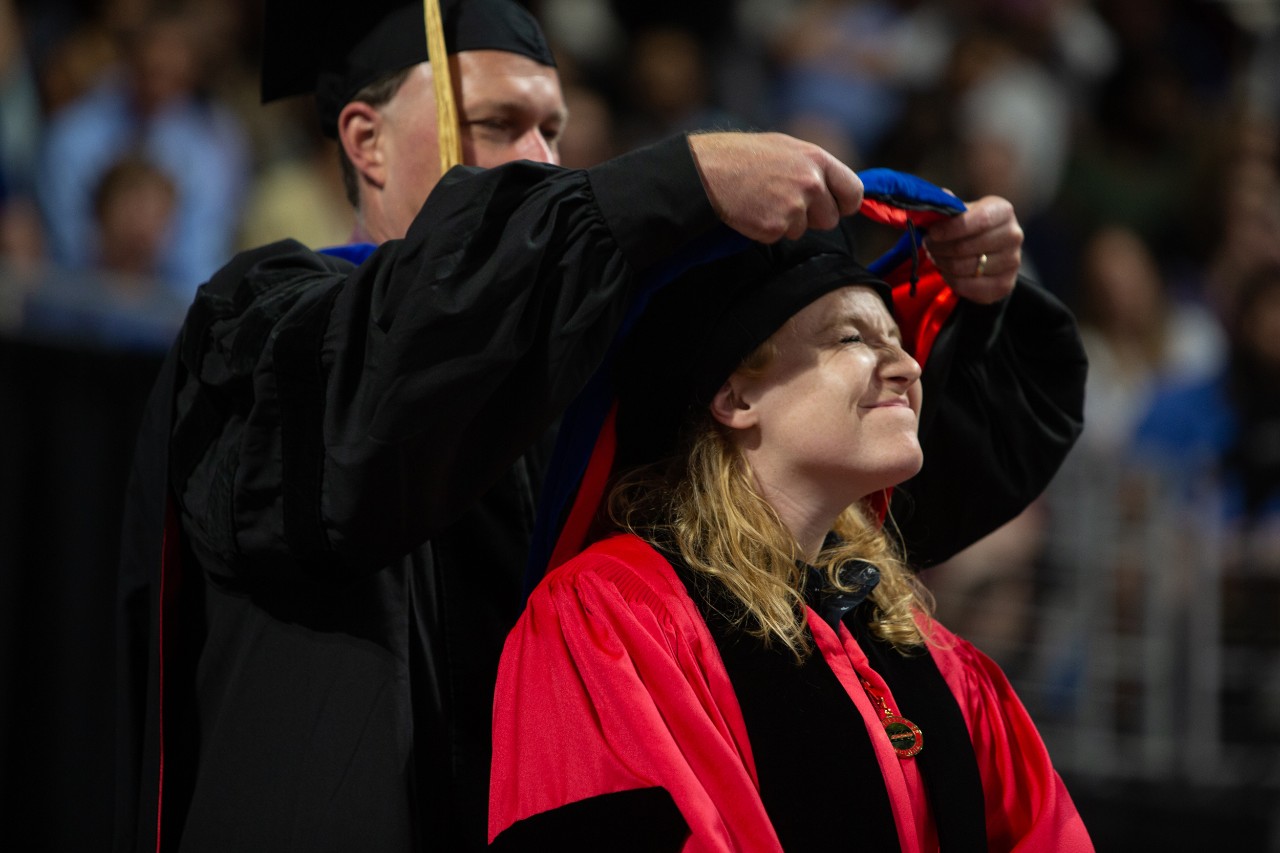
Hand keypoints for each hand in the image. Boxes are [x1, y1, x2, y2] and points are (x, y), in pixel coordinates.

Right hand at [687, 132, 862, 242]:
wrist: (707, 171)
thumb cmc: (743, 156)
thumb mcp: (786, 149)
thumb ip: (814, 168)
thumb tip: (836, 187)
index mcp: (816, 159)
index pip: (853, 191)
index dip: (844, 204)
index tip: (835, 207)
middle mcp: (810, 183)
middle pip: (830, 218)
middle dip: (812, 217)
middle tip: (783, 202)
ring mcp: (793, 206)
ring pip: (803, 230)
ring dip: (786, 223)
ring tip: (762, 200)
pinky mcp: (775, 226)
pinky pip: (779, 237)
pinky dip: (766, 230)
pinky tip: (752, 210)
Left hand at [923, 196, 1022, 304]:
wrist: (991, 252)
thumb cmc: (971, 227)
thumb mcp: (962, 211)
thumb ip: (948, 206)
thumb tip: (939, 198)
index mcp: (1003, 211)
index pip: (979, 220)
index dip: (951, 229)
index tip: (932, 233)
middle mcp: (1013, 235)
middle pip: (966, 247)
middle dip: (939, 248)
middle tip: (928, 245)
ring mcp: (1012, 262)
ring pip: (963, 267)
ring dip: (942, 263)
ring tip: (936, 256)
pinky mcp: (1004, 285)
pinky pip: (966, 286)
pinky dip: (950, 280)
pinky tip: (946, 271)